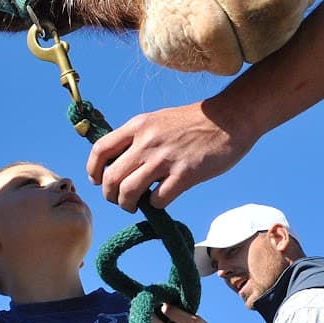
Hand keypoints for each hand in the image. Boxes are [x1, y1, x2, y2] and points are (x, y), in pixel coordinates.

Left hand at [85, 99, 253, 210]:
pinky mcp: (185, 174)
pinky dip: (154, 205)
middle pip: (110, 178)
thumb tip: (116, 163)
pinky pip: (158, 200)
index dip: (93, 170)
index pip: (99, 150)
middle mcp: (147, 142)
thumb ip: (136, 139)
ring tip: (134, 205)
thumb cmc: (193, 122)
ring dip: (127, 204)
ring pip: (128, 192)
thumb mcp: (156, 120)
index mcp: (137, 126)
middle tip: (118, 199)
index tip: (97, 181)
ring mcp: (165, 159)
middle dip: (109, 195)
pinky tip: (161, 200)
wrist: (230, 117)